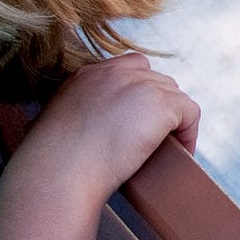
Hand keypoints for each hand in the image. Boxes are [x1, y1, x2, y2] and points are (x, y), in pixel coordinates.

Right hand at [28, 52, 199, 204]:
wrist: (57, 173)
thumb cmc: (50, 165)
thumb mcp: (56, 127)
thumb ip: (78, 116)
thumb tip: (92, 132)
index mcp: (88, 75)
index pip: (131, 66)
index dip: (141, 91)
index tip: (139, 118)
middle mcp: (115, 73)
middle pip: (157, 81)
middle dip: (159, 108)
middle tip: (156, 137)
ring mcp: (140, 85)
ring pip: (174, 96)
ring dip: (173, 121)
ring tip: (169, 147)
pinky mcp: (160, 105)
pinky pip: (190, 112)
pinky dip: (189, 133)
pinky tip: (182, 152)